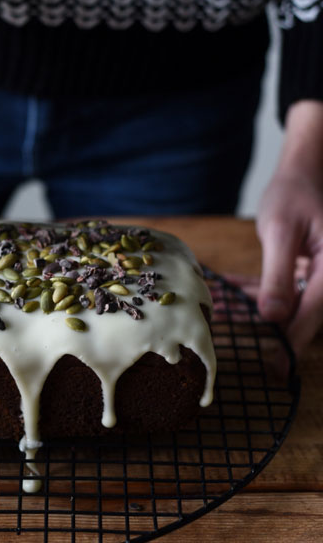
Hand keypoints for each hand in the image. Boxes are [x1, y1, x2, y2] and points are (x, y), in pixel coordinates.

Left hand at [256, 100, 322, 355]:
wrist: (307, 172)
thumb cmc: (295, 194)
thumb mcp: (280, 231)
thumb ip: (277, 274)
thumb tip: (273, 317)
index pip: (313, 313)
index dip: (292, 342)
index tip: (278, 370)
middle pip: (307, 315)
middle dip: (275, 331)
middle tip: (255, 358)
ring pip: (295, 305)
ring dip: (263, 311)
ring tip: (228, 317)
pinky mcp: (314, 274)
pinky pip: (290, 291)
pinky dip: (264, 294)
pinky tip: (233, 294)